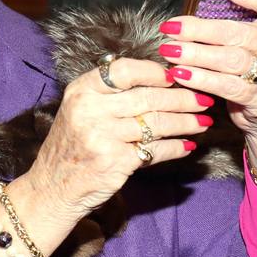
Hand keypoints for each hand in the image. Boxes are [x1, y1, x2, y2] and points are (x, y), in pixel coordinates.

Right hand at [26, 57, 211, 217]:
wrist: (52, 186)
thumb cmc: (73, 145)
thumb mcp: (79, 108)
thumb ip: (110, 93)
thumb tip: (158, 77)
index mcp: (82, 90)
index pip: (125, 70)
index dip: (155, 71)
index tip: (176, 75)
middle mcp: (90, 110)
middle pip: (148, 97)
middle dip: (182, 98)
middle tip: (204, 99)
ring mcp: (103, 136)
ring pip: (157, 124)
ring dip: (186, 123)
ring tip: (203, 122)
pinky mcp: (116, 162)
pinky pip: (155, 150)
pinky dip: (176, 148)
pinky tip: (188, 146)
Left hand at [159, 0, 256, 206]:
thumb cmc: (246, 65)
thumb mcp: (243, 40)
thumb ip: (225, 24)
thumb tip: (183, 17)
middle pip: (240, 33)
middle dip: (200, 31)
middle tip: (171, 28)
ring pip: (232, 60)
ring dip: (196, 55)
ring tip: (170, 51)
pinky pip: (228, 87)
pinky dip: (201, 79)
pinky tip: (180, 73)